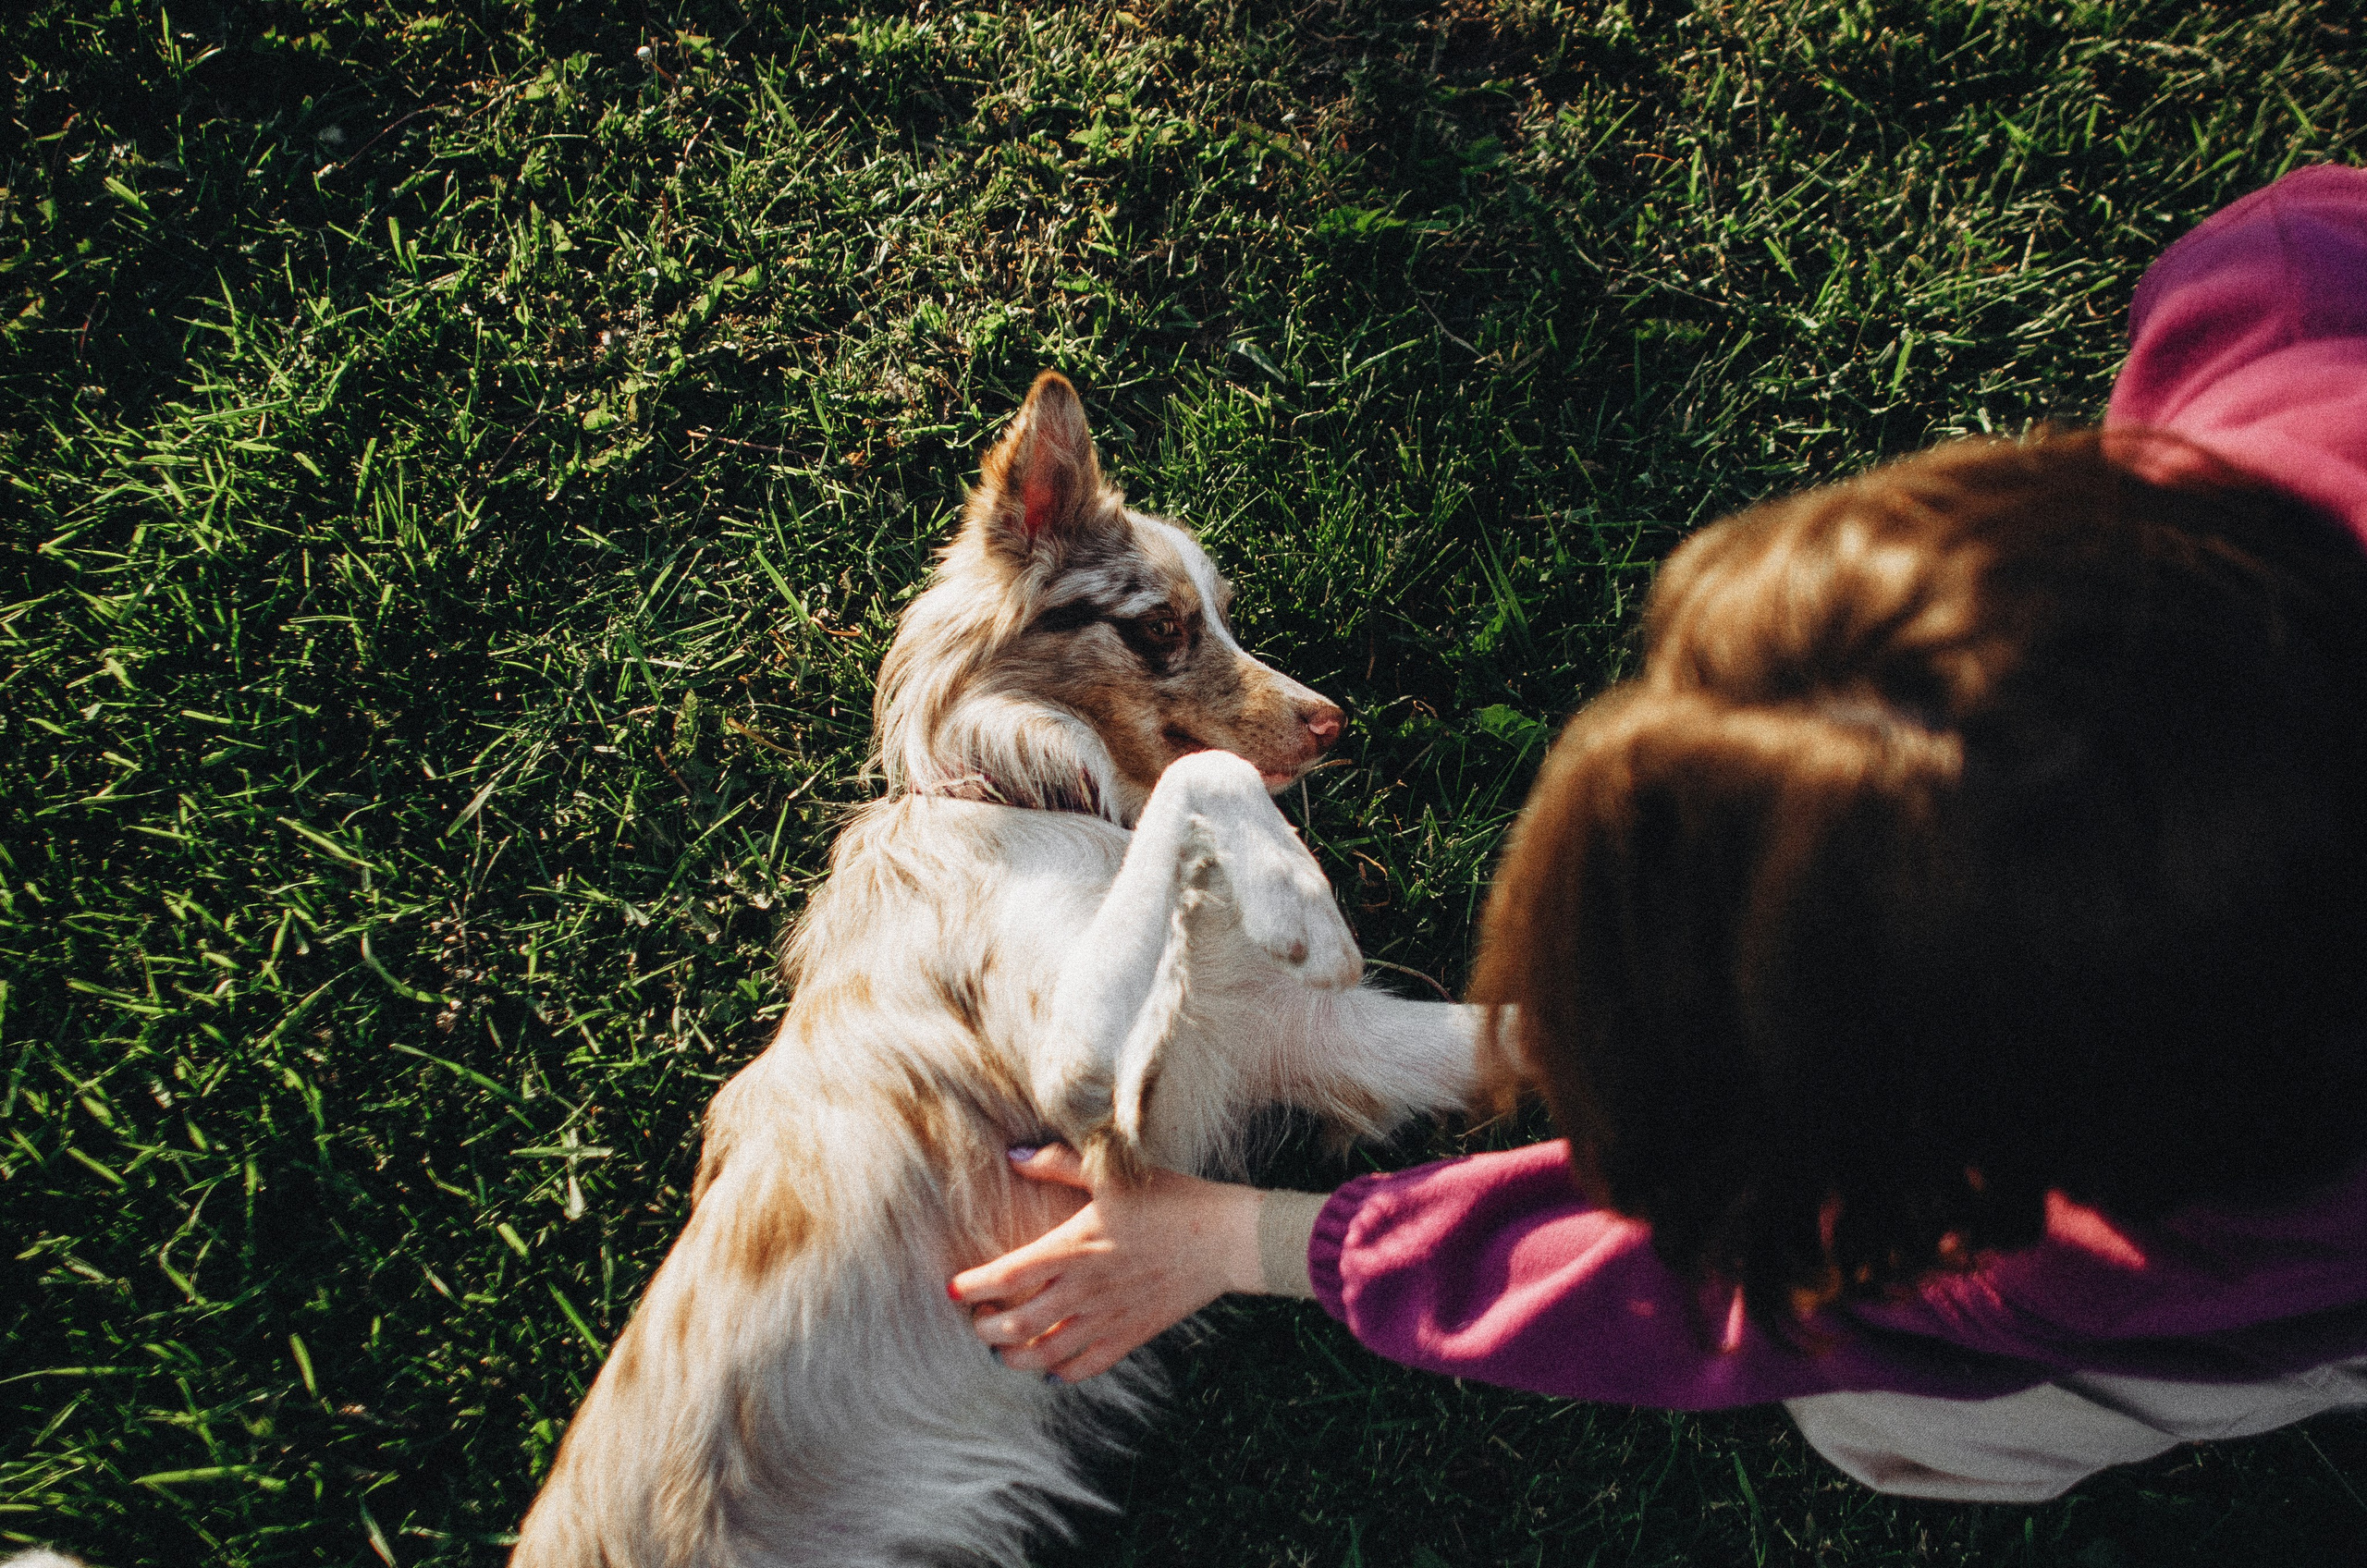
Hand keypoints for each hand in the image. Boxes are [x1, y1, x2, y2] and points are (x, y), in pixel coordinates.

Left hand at [949, 1144, 1264, 1382]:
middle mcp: (1083, 1290)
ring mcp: (1107, 1318)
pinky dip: (1060, 1373)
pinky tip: (1049, 1367)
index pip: (1004, 1277)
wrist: (1226, 1238)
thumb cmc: (1168, 1199)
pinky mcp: (1131, 1335)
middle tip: (976, 1321)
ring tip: (1001, 1350)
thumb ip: (1057, 1163)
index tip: (953, 1289)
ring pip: (1044, 1355)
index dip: (970, 1288)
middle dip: (984, 1330)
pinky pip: (1086, 1367)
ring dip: (1013, 1358)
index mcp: (1072, 1248)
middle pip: (1014, 1325)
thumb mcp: (1111, 1171)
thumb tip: (1013, 1156)